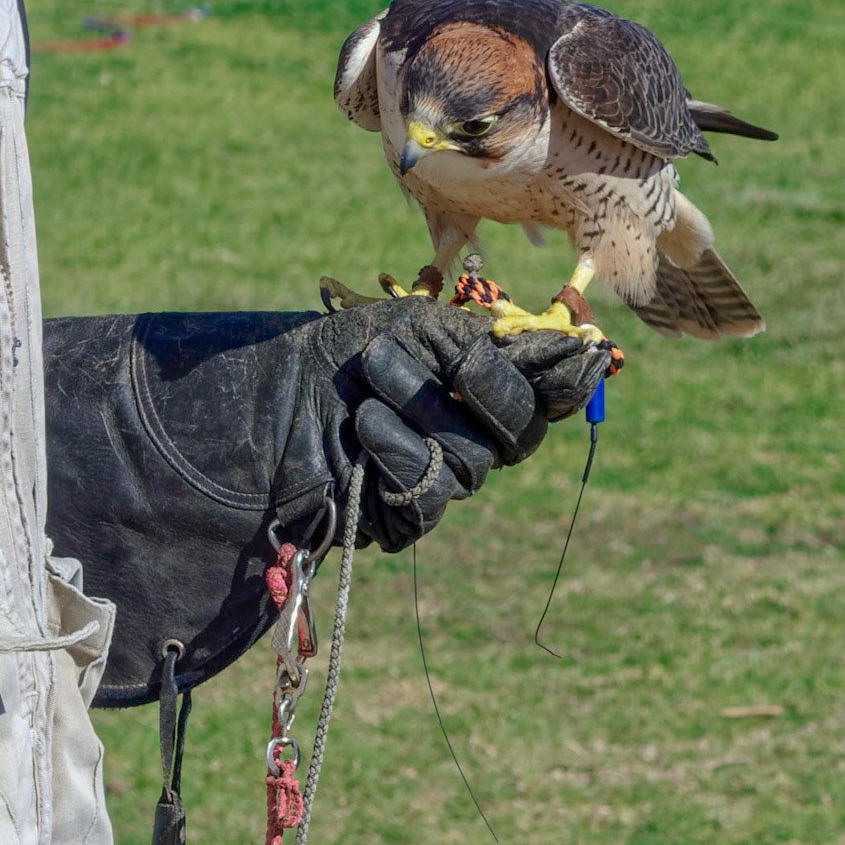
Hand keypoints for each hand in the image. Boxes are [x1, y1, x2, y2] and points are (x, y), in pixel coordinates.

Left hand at [44, 301, 609, 701]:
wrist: (258, 396)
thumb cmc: (340, 350)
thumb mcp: (421, 326)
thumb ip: (496, 343)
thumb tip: (585, 349)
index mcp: (484, 385)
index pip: (552, 391)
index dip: (569, 377)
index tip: (573, 354)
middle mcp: (472, 436)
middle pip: (522, 431)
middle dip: (486, 387)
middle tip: (445, 357)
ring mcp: (439, 478)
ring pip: (472, 462)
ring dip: (420, 408)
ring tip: (369, 376)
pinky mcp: (398, 518)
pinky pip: (426, 497)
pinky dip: (397, 453)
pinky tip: (363, 425)